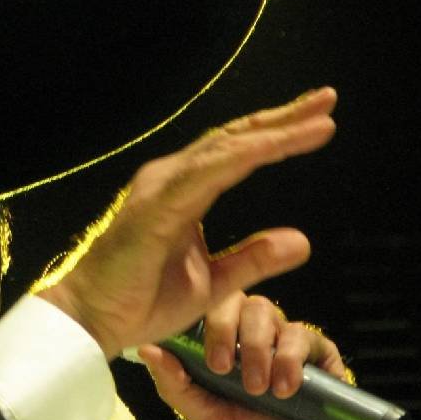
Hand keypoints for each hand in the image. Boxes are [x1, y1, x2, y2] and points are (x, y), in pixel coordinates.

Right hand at [36, 87, 337, 357]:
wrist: (92, 321)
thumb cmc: (139, 302)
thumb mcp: (214, 283)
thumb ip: (254, 259)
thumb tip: (301, 241)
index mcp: (182, 194)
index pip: (235, 155)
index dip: (277, 136)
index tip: (322, 123)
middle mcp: (170, 180)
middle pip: (234, 139)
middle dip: (283, 118)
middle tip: (328, 98)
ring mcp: (161, 188)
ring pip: (226, 148)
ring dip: (274, 131)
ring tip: (319, 117)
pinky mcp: (157, 205)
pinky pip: (209, 172)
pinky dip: (247, 155)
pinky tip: (278, 145)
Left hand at [137, 294, 400, 419]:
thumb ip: (177, 385)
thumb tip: (146, 349)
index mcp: (225, 353)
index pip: (209, 312)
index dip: (201, 322)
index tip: (204, 359)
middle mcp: (255, 343)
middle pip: (238, 304)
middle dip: (227, 330)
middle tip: (223, 368)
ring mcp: (288, 347)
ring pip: (268, 313)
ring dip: (257, 348)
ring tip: (259, 390)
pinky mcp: (321, 357)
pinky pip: (304, 335)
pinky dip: (289, 356)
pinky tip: (286, 388)